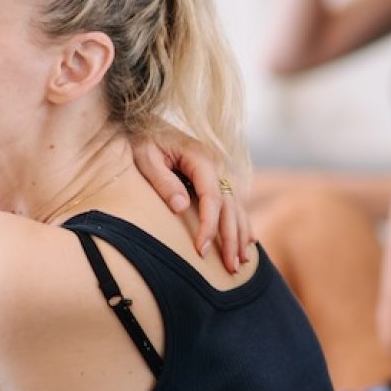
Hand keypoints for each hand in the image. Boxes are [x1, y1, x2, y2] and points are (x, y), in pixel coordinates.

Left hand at [132, 130, 252, 273]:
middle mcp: (216, 163)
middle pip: (229, 206)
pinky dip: (241, 223)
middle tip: (231, 268)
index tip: (200, 251)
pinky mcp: (216, 177)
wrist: (144, 123)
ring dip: (240, 235)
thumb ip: (163, 181)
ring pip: (236, 206)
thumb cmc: (142, 140)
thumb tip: (181, 208)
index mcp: (200, 156)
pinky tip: (248, 242)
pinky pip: (233, 203)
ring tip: (241, 263)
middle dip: (230, 238)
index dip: (208, 226)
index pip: (211, 197)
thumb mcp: (145, 157)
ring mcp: (219, 170)